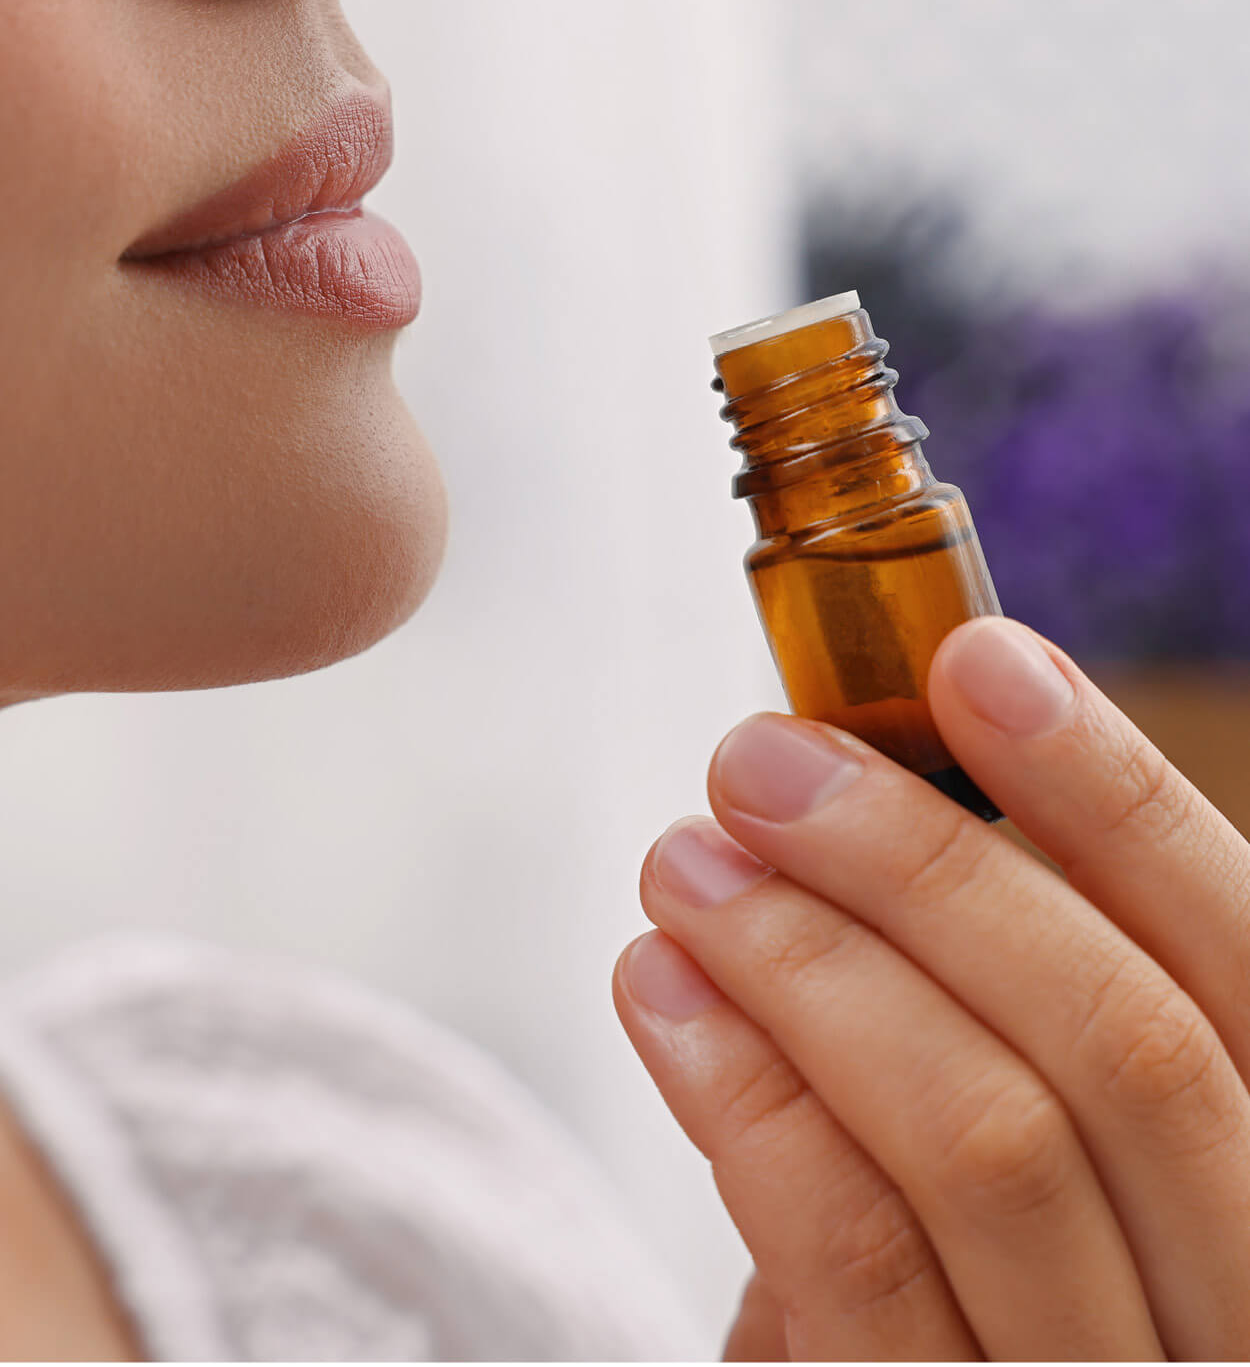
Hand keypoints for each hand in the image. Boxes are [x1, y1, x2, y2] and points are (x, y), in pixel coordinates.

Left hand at [613, 616, 1249, 1359]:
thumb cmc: (970, 1285)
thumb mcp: (1036, 1146)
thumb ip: (1000, 999)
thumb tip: (862, 777)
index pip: (1237, 959)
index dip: (1113, 795)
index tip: (975, 661)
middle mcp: (1240, 1298)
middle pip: (1120, 1040)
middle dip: (921, 865)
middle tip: (761, 763)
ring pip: (989, 1138)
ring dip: (810, 960)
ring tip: (688, 864)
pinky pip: (858, 1256)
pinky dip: (747, 1097)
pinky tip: (666, 996)